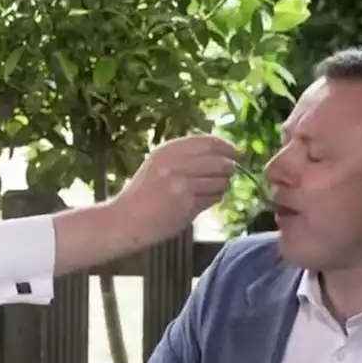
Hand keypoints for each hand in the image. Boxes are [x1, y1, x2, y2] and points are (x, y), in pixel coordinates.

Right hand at [110, 134, 238, 244]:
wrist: (125, 220)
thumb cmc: (143, 193)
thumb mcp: (158, 163)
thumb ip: (185, 156)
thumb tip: (221, 152)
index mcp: (168, 150)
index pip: (209, 142)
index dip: (228, 147)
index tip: (236, 153)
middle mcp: (176, 164)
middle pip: (221, 162)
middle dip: (230, 168)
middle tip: (230, 173)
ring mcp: (183, 185)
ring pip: (221, 181)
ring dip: (223, 185)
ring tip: (213, 189)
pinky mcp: (188, 205)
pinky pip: (213, 198)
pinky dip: (214, 199)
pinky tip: (203, 201)